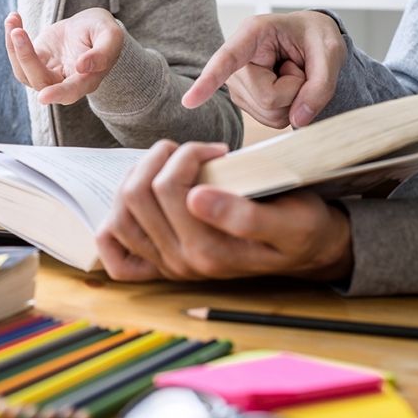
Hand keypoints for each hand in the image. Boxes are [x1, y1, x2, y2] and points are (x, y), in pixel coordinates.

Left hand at [4, 8, 123, 105]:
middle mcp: (64, 83)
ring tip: (12, 20)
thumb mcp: (111, 37)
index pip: (71, 92)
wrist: (89, 26)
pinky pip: (18, 57)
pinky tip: (13, 19)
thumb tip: (83, 66)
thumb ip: (103, 53)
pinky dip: (11, 40)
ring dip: (14, 48)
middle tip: (18, 32)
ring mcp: (47, 73)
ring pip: (24, 73)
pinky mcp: (36, 60)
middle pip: (41, 82)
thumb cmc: (103, 32)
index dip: (58, 94)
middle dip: (26, 58)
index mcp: (86, 81)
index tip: (43, 97)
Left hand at [96, 140, 353, 281]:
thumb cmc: (298, 227)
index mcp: (212, 252)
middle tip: (197, 152)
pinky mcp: (157, 265)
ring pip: (121, 213)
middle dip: (164, 157)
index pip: (170, 188)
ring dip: (138, 177)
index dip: (190, 154)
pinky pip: (114, 252)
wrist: (303, 250)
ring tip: (171, 167)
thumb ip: (246, 216)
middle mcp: (183, 263)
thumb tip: (195, 198)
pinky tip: (140, 203)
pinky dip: (115, 224)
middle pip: (139, 194)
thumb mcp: (291, 221)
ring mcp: (167, 265)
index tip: (220, 151)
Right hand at [182, 11, 346, 128]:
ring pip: (269, 112)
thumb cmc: (316, 37)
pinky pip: (271, 119)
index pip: (227, 59)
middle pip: (266, 97)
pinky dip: (288, 107)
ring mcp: (237, 83)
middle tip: (300, 67)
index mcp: (253, 33)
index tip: (189, 101)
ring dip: (293, 99)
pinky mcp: (244, 100)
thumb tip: (298, 120)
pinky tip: (285, 85)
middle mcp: (238, 59)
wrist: (311, 42)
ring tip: (293, 73)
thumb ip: (321, 84)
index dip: (208, 80)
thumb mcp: (331, 51)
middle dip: (295, 90)